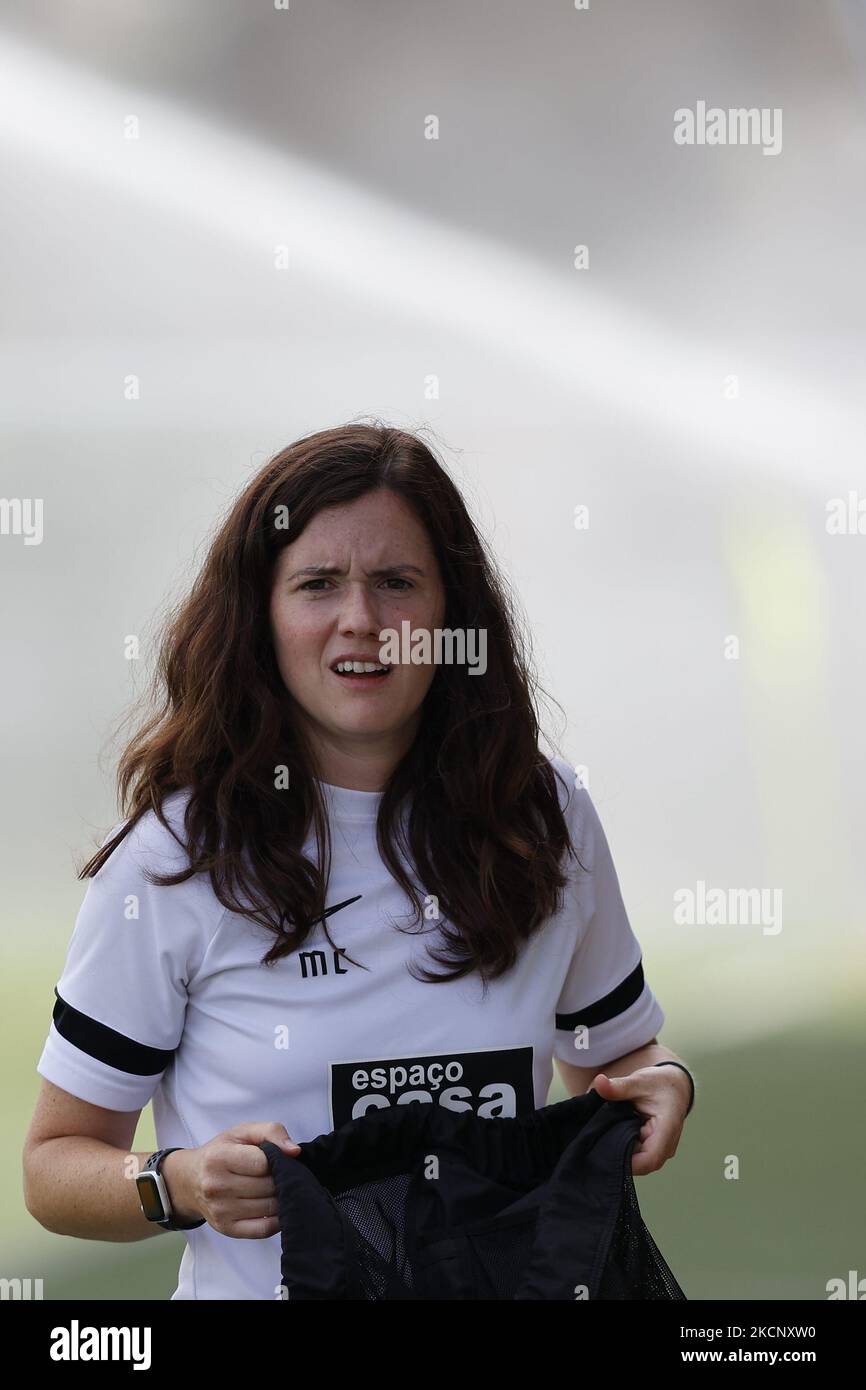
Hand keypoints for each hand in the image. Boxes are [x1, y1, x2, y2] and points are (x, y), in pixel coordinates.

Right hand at [161, 1122, 300, 1236]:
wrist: (190, 1180)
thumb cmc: (221, 1152)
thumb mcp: (242, 1132)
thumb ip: (271, 1131)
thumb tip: (294, 1151)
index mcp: (218, 1158)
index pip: (263, 1163)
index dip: (277, 1160)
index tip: (275, 1158)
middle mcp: (216, 1187)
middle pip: (268, 1187)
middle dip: (281, 1179)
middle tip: (281, 1174)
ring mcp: (221, 1211)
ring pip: (270, 1208)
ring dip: (281, 1198)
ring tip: (278, 1188)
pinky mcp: (227, 1229)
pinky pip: (264, 1229)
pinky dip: (277, 1219)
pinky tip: (276, 1207)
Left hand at [589, 1067, 689, 1176]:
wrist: (673, 1086)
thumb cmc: (659, 1084)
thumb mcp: (639, 1081)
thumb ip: (619, 1086)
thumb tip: (598, 1082)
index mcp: (667, 1131)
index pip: (649, 1160)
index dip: (627, 1162)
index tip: (604, 1148)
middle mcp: (666, 1146)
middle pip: (640, 1164)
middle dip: (617, 1156)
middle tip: (594, 1140)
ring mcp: (659, 1150)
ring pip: (636, 1162)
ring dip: (618, 1152)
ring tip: (600, 1137)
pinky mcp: (651, 1149)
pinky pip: (635, 1156)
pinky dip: (621, 1147)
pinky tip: (607, 1137)